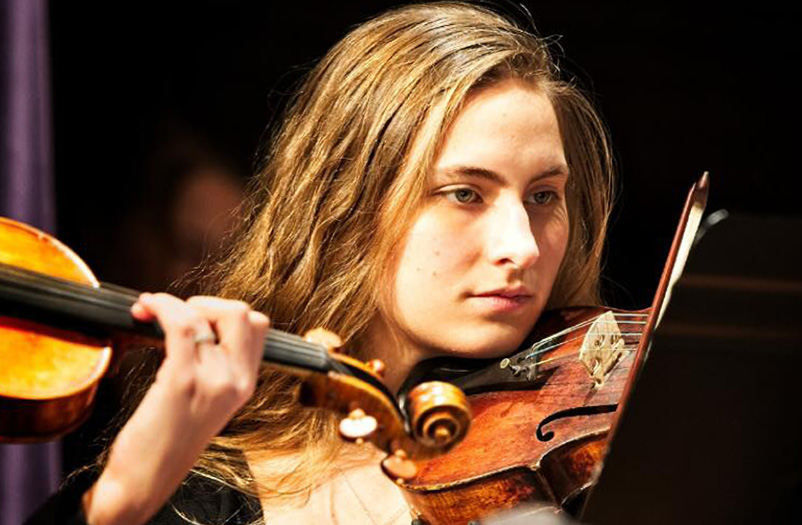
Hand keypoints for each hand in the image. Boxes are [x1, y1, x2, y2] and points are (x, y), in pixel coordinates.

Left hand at [82, 293, 269, 524]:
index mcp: (246, 383)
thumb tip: (199, 322)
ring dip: (172, 303)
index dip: (224, 310)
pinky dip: (160, 307)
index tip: (197, 315)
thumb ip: (215, 365)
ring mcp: (213, 381)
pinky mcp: (183, 381)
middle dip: (206, 302)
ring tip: (151, 309)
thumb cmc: (168, 438)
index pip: (258, 325)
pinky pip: (180, 325)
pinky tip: (145, 310)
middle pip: (242, 313)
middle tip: (177, 315)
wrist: (147, 477)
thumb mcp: (208, 399)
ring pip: (204, 315)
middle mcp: (237, 381)